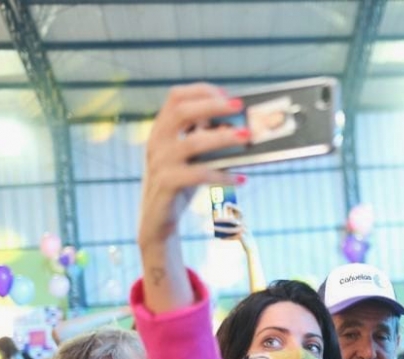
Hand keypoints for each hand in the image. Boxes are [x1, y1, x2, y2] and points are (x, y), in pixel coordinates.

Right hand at [139, 84, 248, 248]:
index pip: (175, 97)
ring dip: (222, 137)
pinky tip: (242, 179)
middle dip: (212, 105)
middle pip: (181, 111)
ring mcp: (159, 162)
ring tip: (247, 137)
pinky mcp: (166, 184)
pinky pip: (198, 175)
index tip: (227, 94)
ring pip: (192, 142)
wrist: (157, 222)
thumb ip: (208, 141)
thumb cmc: (181, 185)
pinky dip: (222, 175)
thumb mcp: (194, 158)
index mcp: (162, 130)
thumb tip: (240, 128)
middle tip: (239, 107)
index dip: (201, 91)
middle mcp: (157, 142)